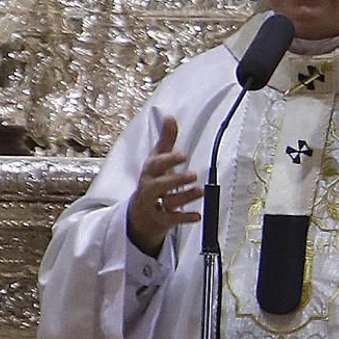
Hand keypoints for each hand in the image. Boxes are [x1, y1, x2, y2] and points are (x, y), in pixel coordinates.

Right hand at [126, 115, 199, 255]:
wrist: (138, 214)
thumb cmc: (152, 181)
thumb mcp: (157, 160)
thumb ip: (166, 140)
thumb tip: (170, 117)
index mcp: (149, 172)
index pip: (155, 165)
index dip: (168, 159)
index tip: (183, 155)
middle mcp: (149, 189)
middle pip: (159, 185)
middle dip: (175, 180)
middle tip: (193, 175)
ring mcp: (153, 206)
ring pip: (167, 203)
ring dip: (185, 197)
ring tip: (200, 190)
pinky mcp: (160, 221)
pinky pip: (172, 220)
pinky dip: (185, 218)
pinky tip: (198, 216)